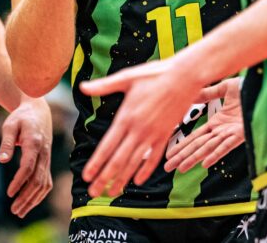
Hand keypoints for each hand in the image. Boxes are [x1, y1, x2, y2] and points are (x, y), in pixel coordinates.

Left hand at [0, 97, 52, 217]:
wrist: (38, 112)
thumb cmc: (21, 118)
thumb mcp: (10, 125)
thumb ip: (7, 142)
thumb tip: (2, 160)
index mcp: (35, 142)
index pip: (28, 166)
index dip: (20, 181)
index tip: (9, 193)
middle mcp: (44, 153)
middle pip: (38, 179)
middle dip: (26, 197)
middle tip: (13, 210)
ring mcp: (47, 159)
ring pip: (44, 184)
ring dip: (33, 200)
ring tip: (19, 212)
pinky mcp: (47, 163)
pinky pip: (47, 182)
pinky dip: (39, 195)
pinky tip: (29, 204)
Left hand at [79, 57, 202, 197]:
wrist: (185, 76)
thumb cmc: (155, 74)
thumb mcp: (127, 77)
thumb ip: (104, 86)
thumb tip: (82, 87)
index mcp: (126, 117)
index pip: (107, 146)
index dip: (96, 163)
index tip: (87, 176)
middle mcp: (138, 130)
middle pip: (119, 160)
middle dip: (105, 178)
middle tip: (94, 192)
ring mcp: (153, 134)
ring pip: (134, 162)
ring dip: (122, 179)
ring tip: (112, 192)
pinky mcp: (165, 135)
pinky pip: (154, 158)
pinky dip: (145, 170)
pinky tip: (138, 180)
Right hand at [164, 77, 243, 172]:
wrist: (263, 87)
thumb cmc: (247, 89)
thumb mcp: (224, 88)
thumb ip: (208, 93)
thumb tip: (191, 95)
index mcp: (217, 123)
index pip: (195, 137)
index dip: (182, 145)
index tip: (170, 154)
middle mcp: (222, 131)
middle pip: (198, 146)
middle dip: (183, 157)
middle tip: (167, 168)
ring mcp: (230, 134)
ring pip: (208, 148)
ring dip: (194, 159)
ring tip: (181, 169)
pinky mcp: (241, 134)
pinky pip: (226, 145)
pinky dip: (215, 154)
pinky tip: (205, 163)